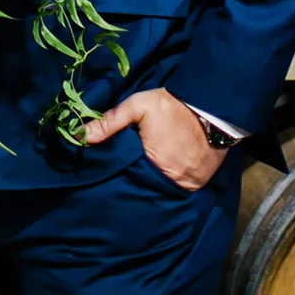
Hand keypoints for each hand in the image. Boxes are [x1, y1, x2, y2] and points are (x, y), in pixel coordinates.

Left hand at [82, 88, 227, 190]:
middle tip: (134, 172)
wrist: (212, 106)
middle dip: (140, 180)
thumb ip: (110, 122)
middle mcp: (171, 179)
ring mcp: (188, 183)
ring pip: (166, 188)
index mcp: (152, 163)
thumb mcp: (137, 106)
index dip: (122, 173)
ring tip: (151, 174)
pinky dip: (176, 181)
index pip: (129, 177)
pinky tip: (170, 171)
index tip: (115, 171)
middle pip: (148, 185)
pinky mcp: (201, 182)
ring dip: (159, 182)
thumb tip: (82, 136)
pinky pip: (184, 188)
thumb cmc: (172, 106)